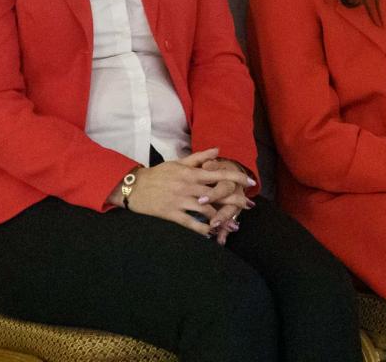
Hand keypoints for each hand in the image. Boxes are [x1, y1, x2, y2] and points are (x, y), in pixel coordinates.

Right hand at [107, 148, 255, 236]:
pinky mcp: (172, 214)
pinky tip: (212, 234)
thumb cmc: (158, 174)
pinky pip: (191, 224)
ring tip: (234, 225)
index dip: (237, 177)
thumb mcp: (179, 163)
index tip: (250, 182)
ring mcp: (181, 201)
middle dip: (235, 200)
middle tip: (248, 206)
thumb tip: (218, 149)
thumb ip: (200, 157)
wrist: (135, 187)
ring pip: (207, 211)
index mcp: (192, 174)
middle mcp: (189, 187)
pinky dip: (203, 230)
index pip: (219, 174)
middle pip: (217, 194)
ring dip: (222, 219)